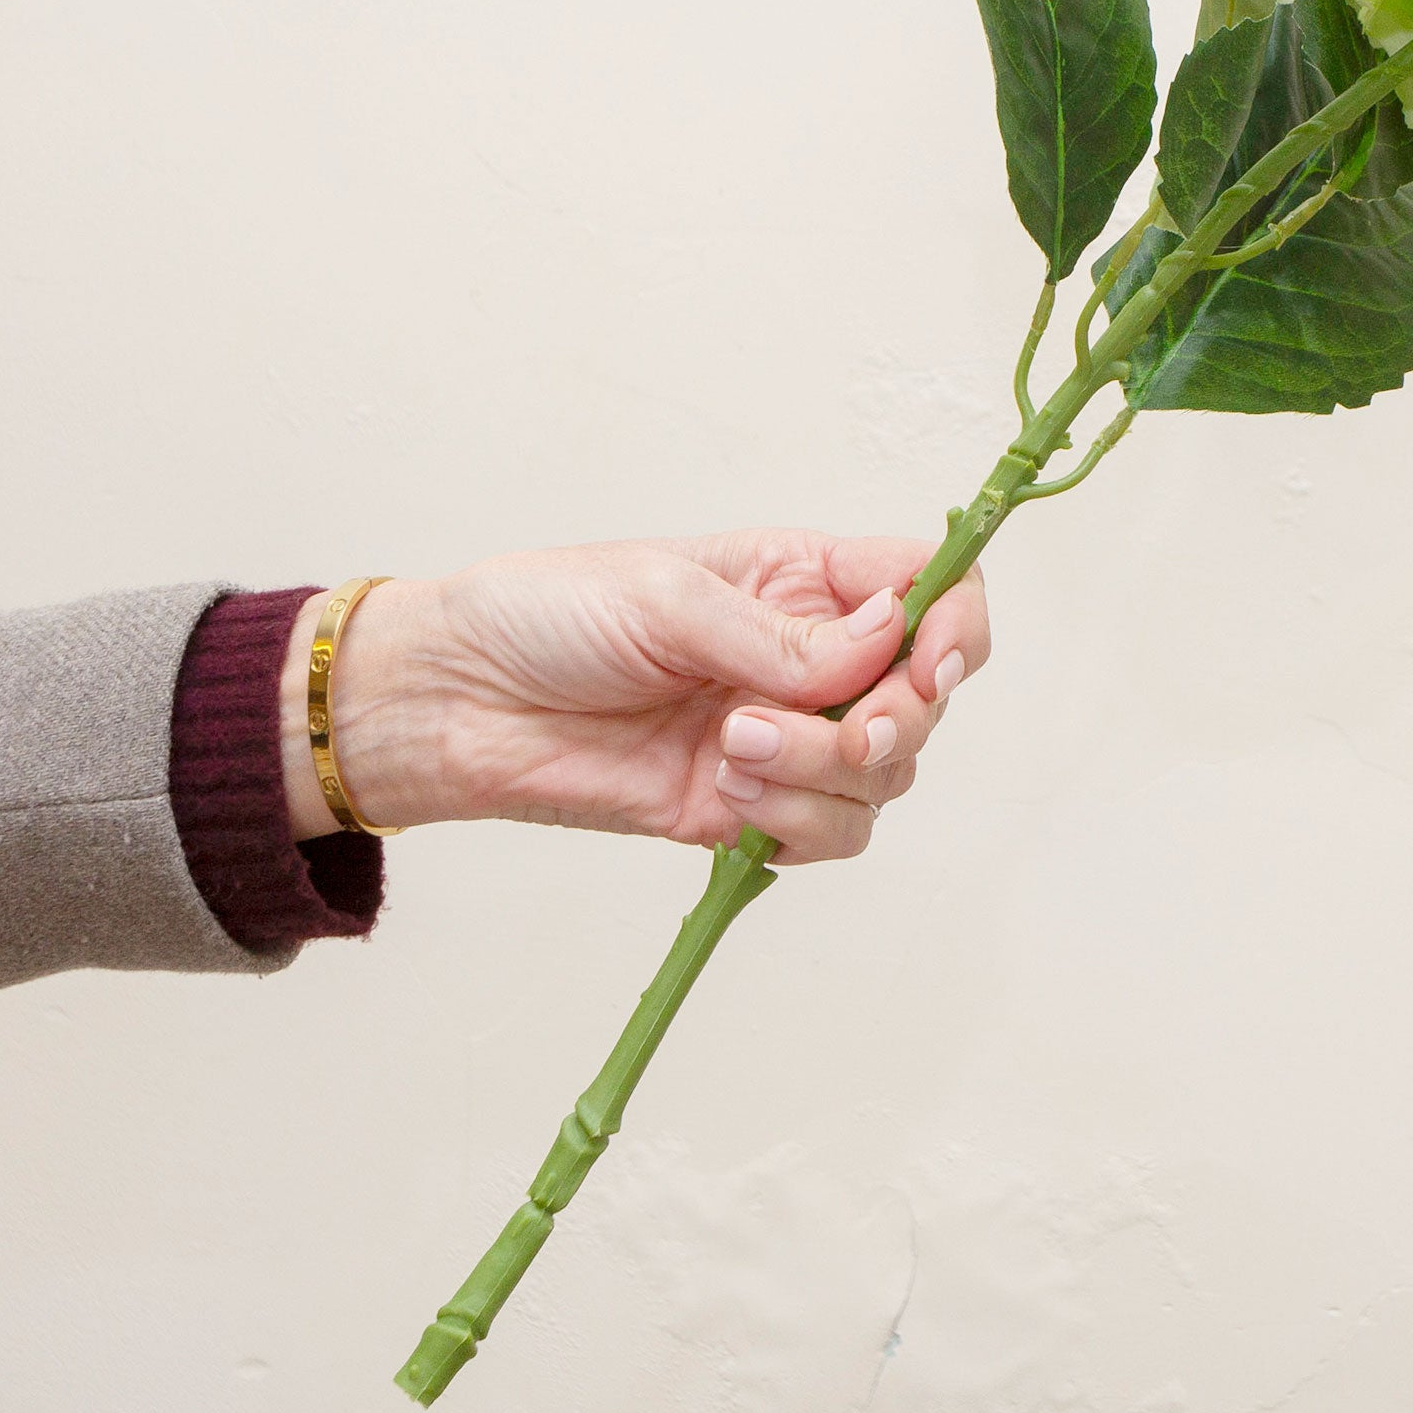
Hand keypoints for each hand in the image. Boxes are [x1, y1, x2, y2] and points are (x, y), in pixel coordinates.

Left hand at [274, 535, 989, 865]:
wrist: (457, 701)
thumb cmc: (544, 616)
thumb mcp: (666, 598)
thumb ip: (783, 636)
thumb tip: (890, 640)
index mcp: (800, 578)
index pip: (929, 587)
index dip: (955, 623)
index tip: (929, 661)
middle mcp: (807, 658)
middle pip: (924, 697)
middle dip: (893, 720)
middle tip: (831, 728)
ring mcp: (782, 737)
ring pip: (884, 776)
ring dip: (826, 774)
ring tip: (734, 748)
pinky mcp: (746, 809)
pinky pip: (828, 834)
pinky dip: (797, 823)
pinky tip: (728, 788)